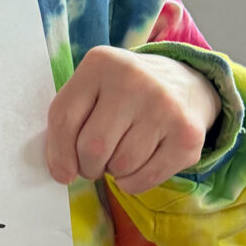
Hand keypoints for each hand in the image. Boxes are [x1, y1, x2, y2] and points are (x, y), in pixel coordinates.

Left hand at [46, 46, 221, 193]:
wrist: (184, 84)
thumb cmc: (122, 93)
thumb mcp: (90, 88)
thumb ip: (66, 122)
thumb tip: (61, 173)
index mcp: (100, 63)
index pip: (63, 118)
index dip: (58, 153)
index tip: (63, 171)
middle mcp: (133, 79)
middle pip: (92, 147)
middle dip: (87, 165)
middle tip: (94, 162)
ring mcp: (164, 106)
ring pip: (120, 166)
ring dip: (113, 171)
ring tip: (121, 151)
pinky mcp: (188, 135)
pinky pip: (145, 179)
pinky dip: (133, 182)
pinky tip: (138, 163)